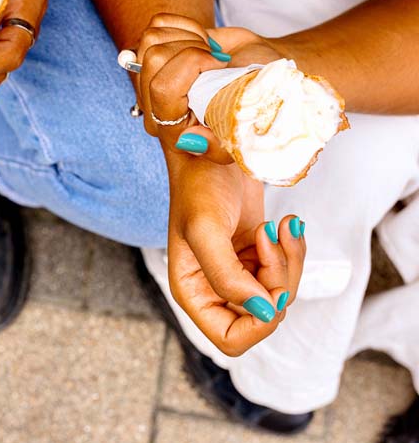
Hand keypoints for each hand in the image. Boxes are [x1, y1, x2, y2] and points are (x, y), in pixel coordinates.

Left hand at [134, 14, 283, 162]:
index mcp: (170, 126)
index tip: (219, 65)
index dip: (191, 64)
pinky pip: (159, 25)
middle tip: (216, 62)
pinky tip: (203, 42)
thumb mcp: (241, 134)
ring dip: (190, 37)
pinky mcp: (159, 48)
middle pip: (154, 57)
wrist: (262, 78)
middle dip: (191, 50)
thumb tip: (187, 139)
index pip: (162, 86)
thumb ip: (217, 147)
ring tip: (210, 54)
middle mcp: (154, 102)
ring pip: (152, 39)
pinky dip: (186, 25)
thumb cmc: (252, 107)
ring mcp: (153, 74)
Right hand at [166, 155, 304, 355]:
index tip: (269, 286)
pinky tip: (284, 223)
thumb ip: (228, 279)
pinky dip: (293, 249)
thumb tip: (264, 314)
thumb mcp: (206, 231)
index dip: (259, 323)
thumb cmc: (197, 186)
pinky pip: (286, 269)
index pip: (231, 339)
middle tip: (270, 241)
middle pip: (262, 317)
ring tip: (279, 226)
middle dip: (278, 282)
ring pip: (280, 293)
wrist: (211, 148)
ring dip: (289, 260)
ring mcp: (237, 274)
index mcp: (193, 292)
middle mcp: (214, 290)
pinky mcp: (255, 256)